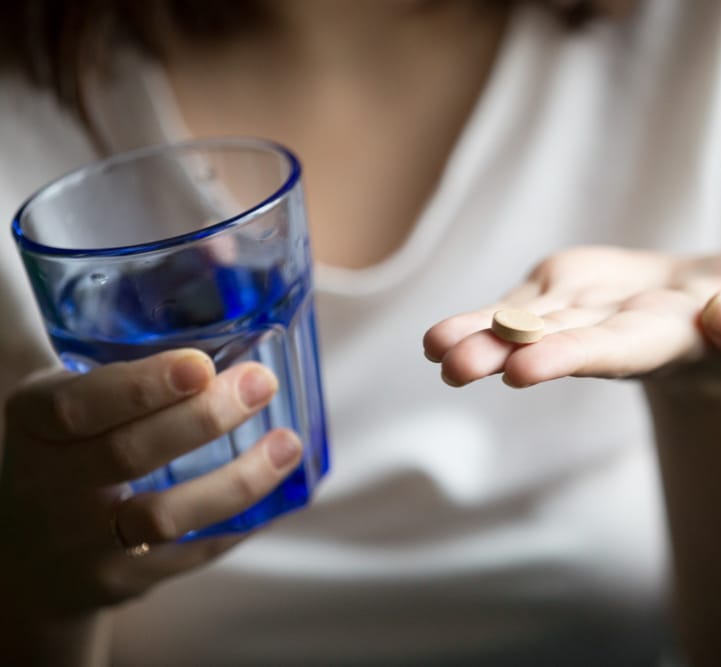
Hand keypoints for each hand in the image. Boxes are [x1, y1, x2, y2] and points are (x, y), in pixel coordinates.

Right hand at [0, 350, 301, 619]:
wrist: (26, 561)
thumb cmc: (69, 450)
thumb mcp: (68, 397)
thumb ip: (125, 340)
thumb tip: (223, 251)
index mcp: (36, 423)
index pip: (77, 405)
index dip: (140, 386)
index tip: (200, 364)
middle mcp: (51, 485)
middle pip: (129, 454)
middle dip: (204, 418)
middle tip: (262, 383)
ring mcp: (86, 541)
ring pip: (164, 514)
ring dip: (237, 479)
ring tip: (288, 445)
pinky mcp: (123, 580)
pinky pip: (190, 554)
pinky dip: (239, 523)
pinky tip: (281, 496)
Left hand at [423, 245, 720, 390]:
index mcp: (672, 341)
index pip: (618, 349)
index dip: (572, 355)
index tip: (524, 370)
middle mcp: (617, 333)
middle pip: (558, 342)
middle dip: (509, 351)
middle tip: (457, 367)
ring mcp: (588, 312)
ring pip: (529, 324)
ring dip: (481, 337)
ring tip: (435, 351)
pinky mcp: (569, 291)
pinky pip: (525, 303)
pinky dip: (484, 316)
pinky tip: (440, 336)